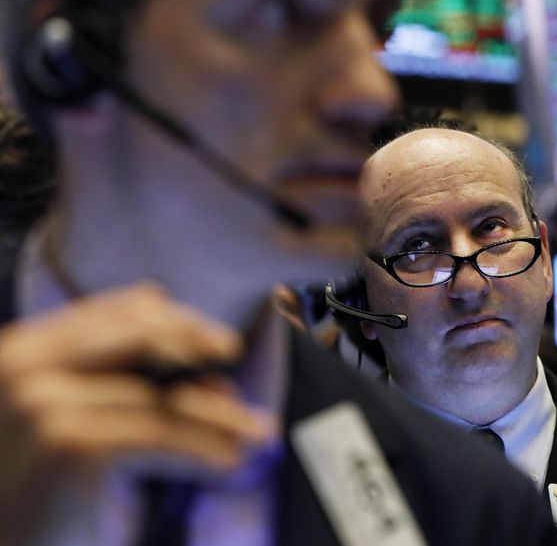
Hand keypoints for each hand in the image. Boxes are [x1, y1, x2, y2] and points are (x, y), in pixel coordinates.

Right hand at [0, 282, 275, 541]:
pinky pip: (158, 431)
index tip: (217, 339)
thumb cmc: (36, 487)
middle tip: (233, 354)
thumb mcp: (73, 416)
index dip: (174, 318)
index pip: (113, 311)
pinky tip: (229, 458)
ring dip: (218, 410)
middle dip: (195, 340)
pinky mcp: (65, 440)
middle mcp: (25, 363)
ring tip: (255, 429)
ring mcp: (41, 399)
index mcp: (24, 349)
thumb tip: (215, 378)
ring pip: (157, 391)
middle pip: (136, 331)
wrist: (3, 543)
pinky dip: (203, 443)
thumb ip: (128, 385)